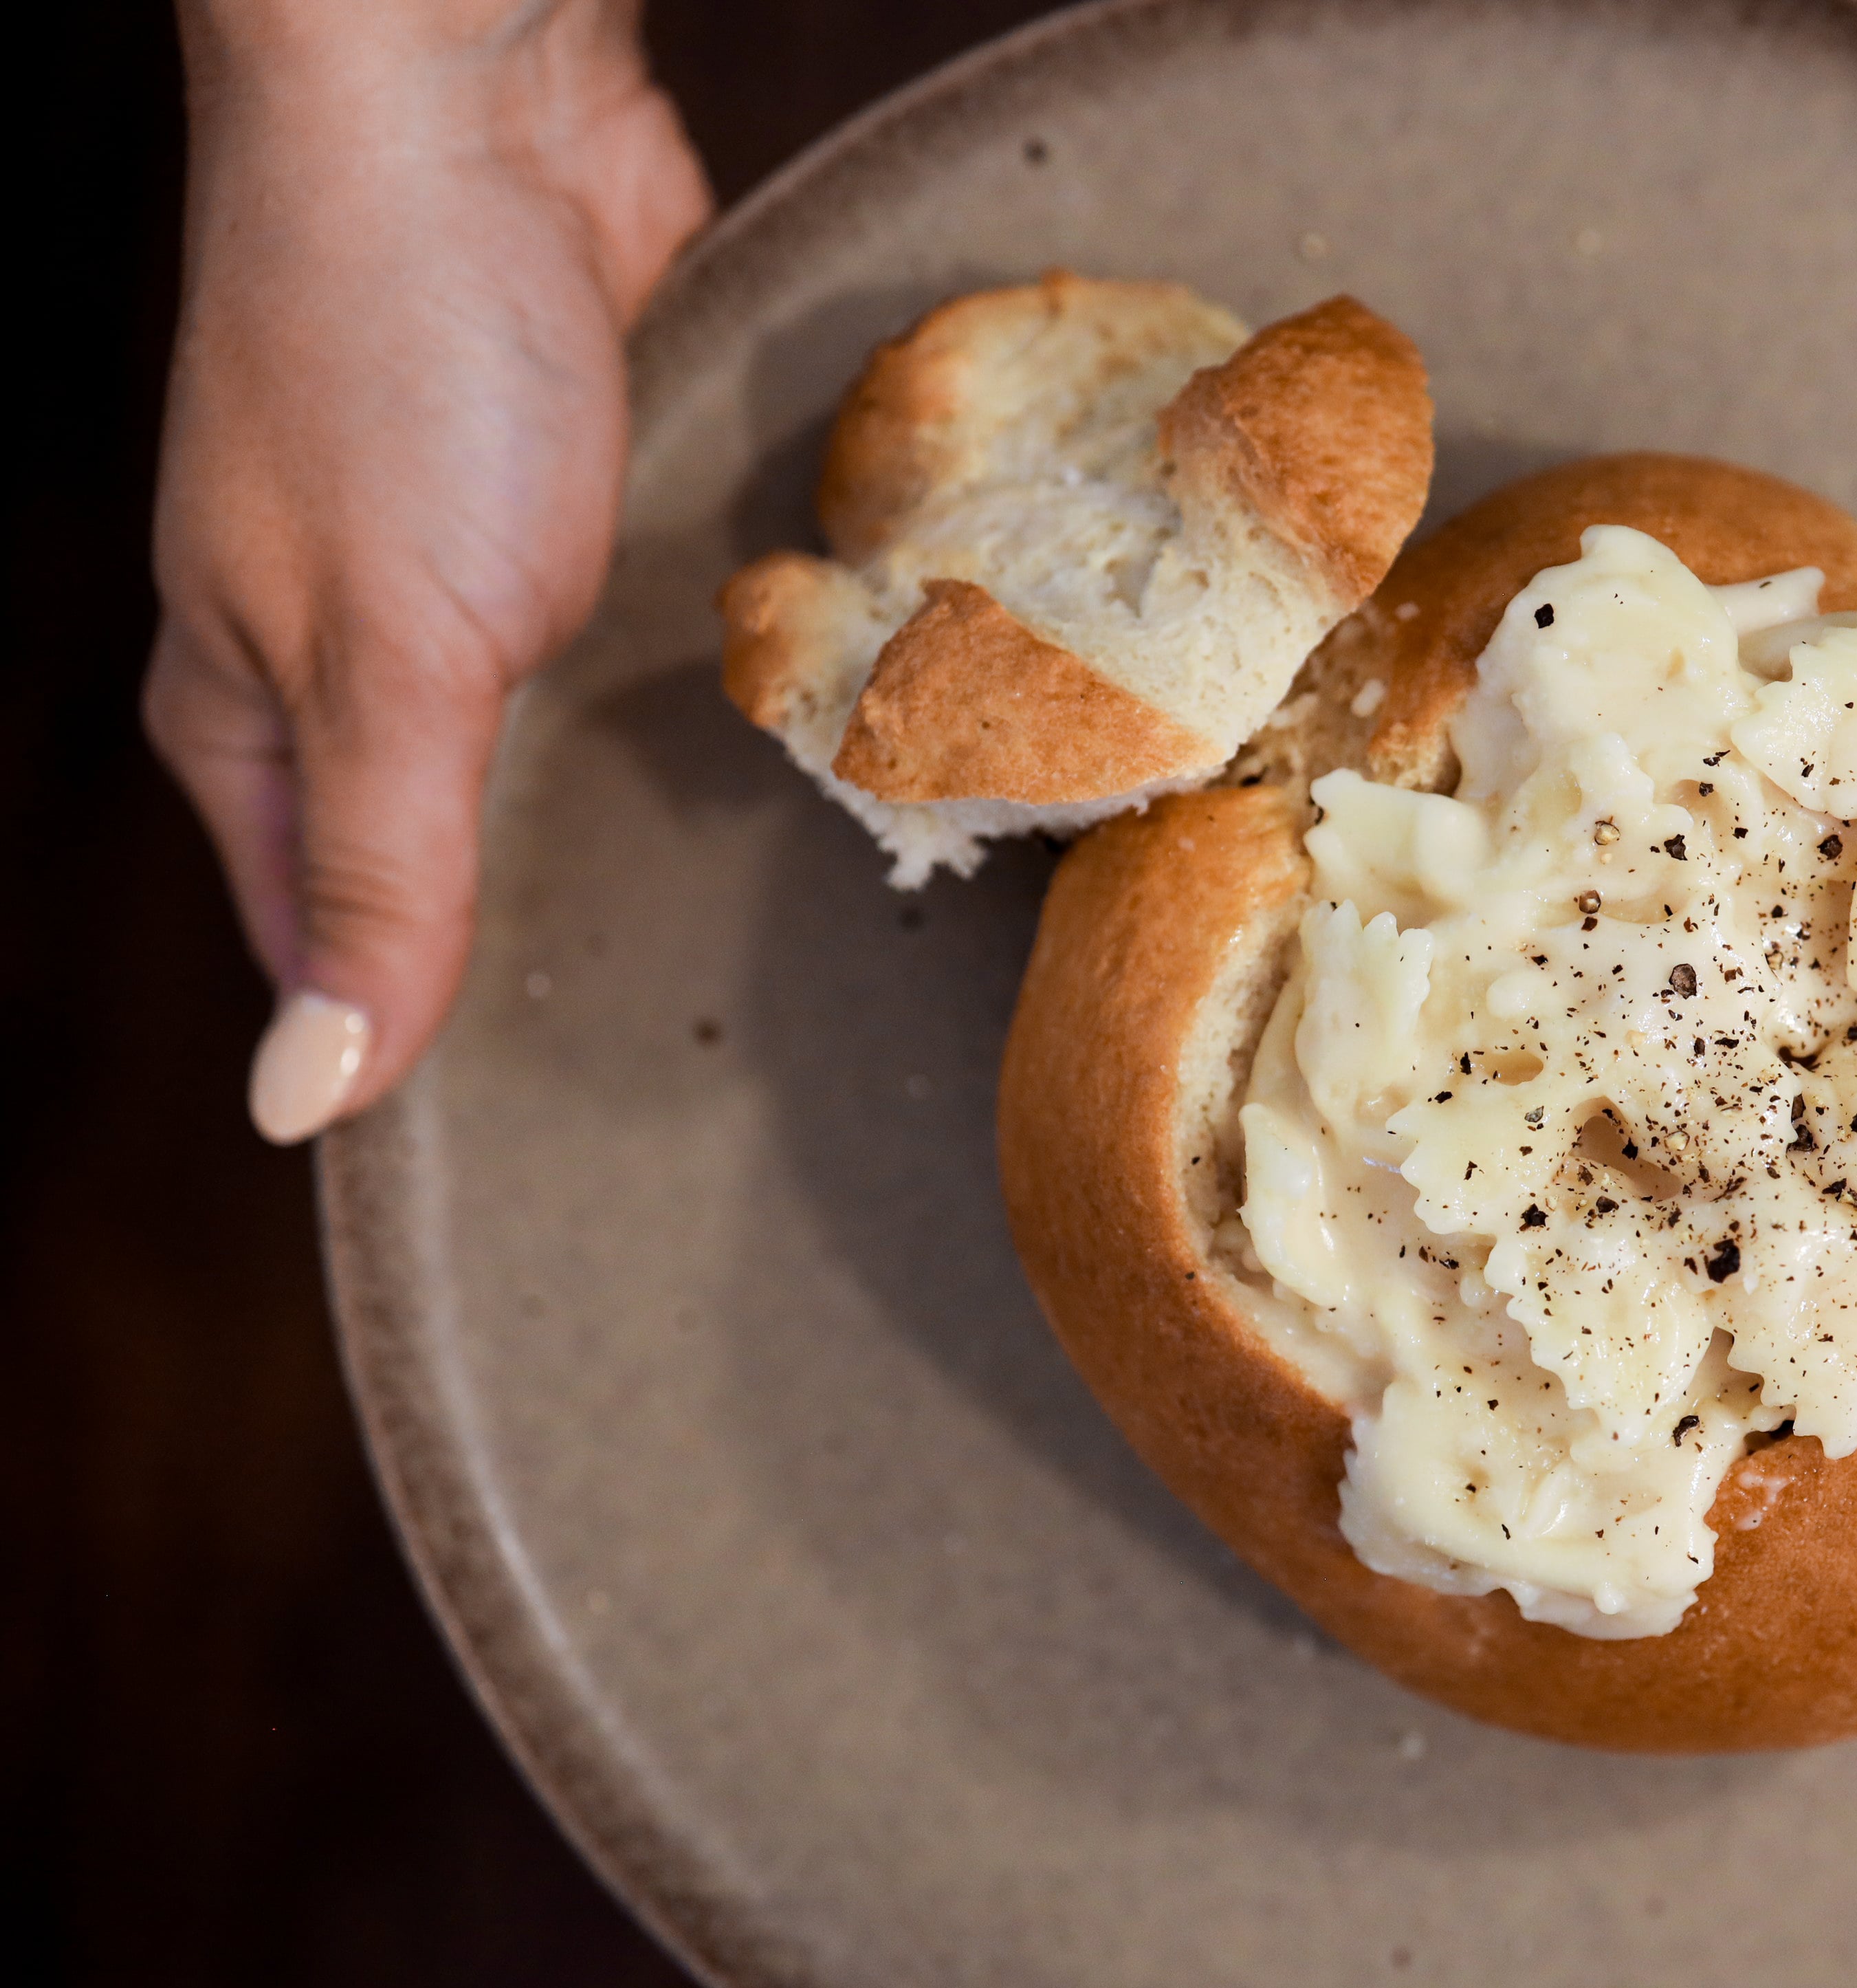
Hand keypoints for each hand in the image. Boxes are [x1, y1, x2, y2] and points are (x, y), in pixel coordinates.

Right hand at [149, 0, 706, 1141]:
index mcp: (248, 717)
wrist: (467, 110)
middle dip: (511, 933)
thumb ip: (372, 879)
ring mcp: (442, 568)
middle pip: (416, 857)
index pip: (319, 942)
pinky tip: (733, 743)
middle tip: (653, 1028)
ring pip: (514, 750)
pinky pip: (599, 643)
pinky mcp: (554, 495)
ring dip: (593, 814)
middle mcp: (333, 651)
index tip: (531, 1132)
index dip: (406, 1032)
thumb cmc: (393, 364)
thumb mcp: (383, 662)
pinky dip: (653, 693)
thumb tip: (305, 1094)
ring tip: (716, 911)